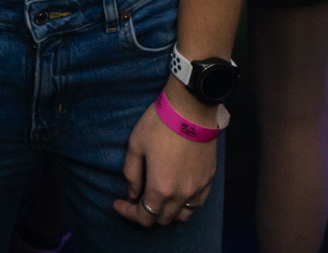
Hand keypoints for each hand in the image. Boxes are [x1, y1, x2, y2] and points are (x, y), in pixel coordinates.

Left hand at [115, 95, 217, 226]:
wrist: (192, 108)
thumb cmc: (159, 124)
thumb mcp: (136, 145)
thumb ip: (132, 174)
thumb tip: (132, 194)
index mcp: (161, 188)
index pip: (144, 216)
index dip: (128, 213)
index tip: (118, 203)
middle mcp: (181, 195)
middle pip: (163, 219)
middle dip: (146, 213)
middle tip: (136, 199)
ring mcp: (198, 189)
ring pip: (183, 216)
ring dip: (168, 213)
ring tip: (158, 199)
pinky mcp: (209, 180)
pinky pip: (197, 204)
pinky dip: (185, 205)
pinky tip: (178, 193)